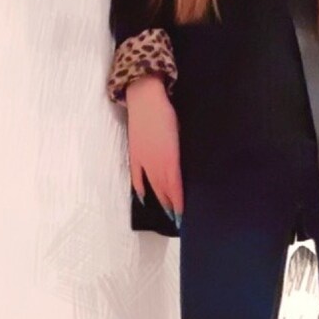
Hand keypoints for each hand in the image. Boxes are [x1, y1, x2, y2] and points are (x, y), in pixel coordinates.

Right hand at [125, 75, 182, 223]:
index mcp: (170, 158)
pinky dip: (140, 188)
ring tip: (166, 212)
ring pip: (152, 186)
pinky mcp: (135, 155)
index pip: (175, 187)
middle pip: (164, 189)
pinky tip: (144, 198)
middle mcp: (156, 163)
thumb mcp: (180, 135)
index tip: (183, 215)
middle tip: (177, 218)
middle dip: (171, 205)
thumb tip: (184, 169)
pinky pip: (137, 176)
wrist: (145, 100)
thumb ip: (181, 155)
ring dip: (160, 200)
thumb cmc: (167, 114)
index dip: (179, 202)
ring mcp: (143, 160)